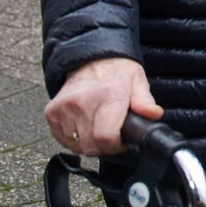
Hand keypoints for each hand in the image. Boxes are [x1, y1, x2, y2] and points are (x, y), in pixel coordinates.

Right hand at [44, 57, 161, 154]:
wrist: (90, 59)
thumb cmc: (116, 73)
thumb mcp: (137, 81)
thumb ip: (145, 101)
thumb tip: (154, 115)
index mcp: (109, 95)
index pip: (106, 137)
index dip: (115, 146)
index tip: (120, 142)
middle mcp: (84, 101)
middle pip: (90, 145)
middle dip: (103, 147)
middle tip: (110, 136)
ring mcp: (65, 107)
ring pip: (76, 145)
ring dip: (88, 143)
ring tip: (97, 128)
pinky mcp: (52, 111)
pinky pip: (61, 140)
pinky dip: (73, 139)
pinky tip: (83, 126)